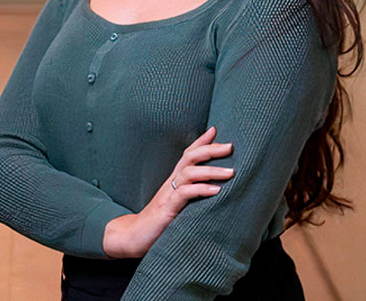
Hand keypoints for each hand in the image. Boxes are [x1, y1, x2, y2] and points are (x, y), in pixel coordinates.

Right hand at [103, 126, 233, 257]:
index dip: (201, 141)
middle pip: (190, 157)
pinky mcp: (167, 208)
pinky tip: (216, 191)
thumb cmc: (160, 220)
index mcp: (175, 179)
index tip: (215, 129)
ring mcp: (168, 194)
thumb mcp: (178, 203)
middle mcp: (171, 182)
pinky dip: (201, 189)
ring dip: (212, 171)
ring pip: (189, 173)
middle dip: (211, 149)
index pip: (188, 154)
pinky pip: (184, 193)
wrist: (134, 236)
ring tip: (231, 172)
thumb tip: (215, 187)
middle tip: (231, 146)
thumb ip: (193, 193)